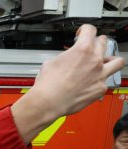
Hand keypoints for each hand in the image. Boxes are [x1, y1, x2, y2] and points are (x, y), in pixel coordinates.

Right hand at [11, 24, 124, 143]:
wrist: (49, 101)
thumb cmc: (48, 84)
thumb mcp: (51, 62)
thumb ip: (65, 57)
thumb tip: (66, 60)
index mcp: (82, 50)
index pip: (90, 30)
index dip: (85, 30)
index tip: (83, 33)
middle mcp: (95, 60)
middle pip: (103, 42)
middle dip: (96, 43)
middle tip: (91, 48)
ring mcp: (100, 74)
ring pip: (117, 61)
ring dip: (111, 59)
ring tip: (105, 62)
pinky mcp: (101, 88)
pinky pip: (106, 81)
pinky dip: (100, 81)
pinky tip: (92, 83)